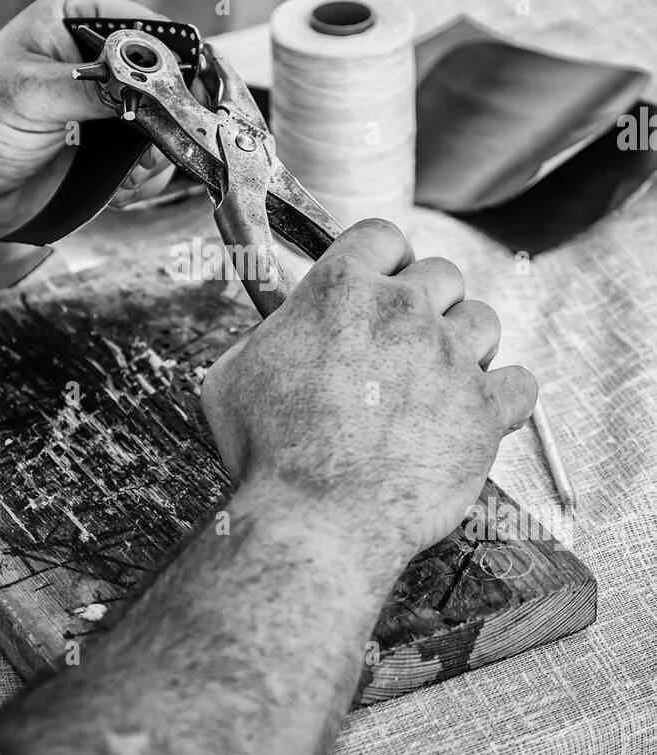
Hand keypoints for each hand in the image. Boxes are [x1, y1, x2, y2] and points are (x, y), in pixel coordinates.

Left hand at [0, 0, 174, 230]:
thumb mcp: (32, 95)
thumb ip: (96, 88)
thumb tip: (150, 91)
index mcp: (79, 19)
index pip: (154, 32)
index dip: (176, 68)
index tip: (179, 104)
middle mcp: (99, 58)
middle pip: (169, 85)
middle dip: (167, 123)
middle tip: (149, 151)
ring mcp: (105, 105)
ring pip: (165, 129)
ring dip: (154, 159)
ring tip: (125, 176)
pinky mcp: (103, 147)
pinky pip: (147, 163)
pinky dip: (141, 181)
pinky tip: (116, 189)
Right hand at [202, 219, 536, 560]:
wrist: (317, 518)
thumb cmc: (268, 453)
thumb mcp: (234, 375)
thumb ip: (266, 338)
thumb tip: (278, 330)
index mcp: (340, 290)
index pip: (382, 236)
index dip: (386, 257)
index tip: (384, 280)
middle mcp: (403, 311)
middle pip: (443, 274)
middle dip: (429, 302)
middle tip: (409, 342)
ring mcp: (449, 358)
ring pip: (484, 321)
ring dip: (467, 344)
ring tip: (442, 379)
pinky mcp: (484, 410)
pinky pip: (522, 382)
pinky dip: (506, 395)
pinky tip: (480, 411)